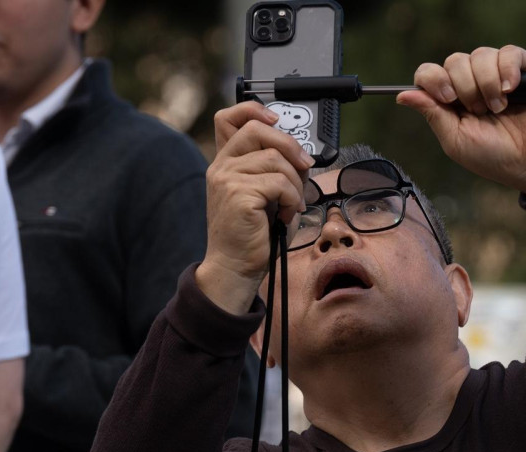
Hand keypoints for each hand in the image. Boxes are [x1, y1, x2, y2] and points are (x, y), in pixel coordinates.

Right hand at [197, 102, 314, 314]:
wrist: (236, 267)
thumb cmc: (253, 234)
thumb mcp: (265, 194)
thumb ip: (275, 169)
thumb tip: (302, 155)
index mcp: (226, 162)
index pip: (229, 118)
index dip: (254, 110)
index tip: (276, 121)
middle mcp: (222, 166)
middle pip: (259, 130)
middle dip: (290, 145)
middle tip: (304, 166)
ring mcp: (227, 179)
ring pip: (276, 159)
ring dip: (294, 183)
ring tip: (290, 204)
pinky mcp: (239, 194)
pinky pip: (279, 183)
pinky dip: (291, 199)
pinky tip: (285, 214)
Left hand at [397, 45, 525, 196]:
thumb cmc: (493, 156)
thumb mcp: (455, 140)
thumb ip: (432, 114)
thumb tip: (402, 95)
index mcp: (452, 98)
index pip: (431, 72)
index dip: (434, 79)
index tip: (446, 97)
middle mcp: (473, 81)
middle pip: (455, 60)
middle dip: (464, 86)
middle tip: (478, 110)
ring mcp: (498, 73)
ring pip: (481, 55)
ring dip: (487, 83)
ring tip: (499, 108)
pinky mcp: (525, 69)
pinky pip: (509, 53)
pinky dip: (507, 69)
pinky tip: (511, 90)